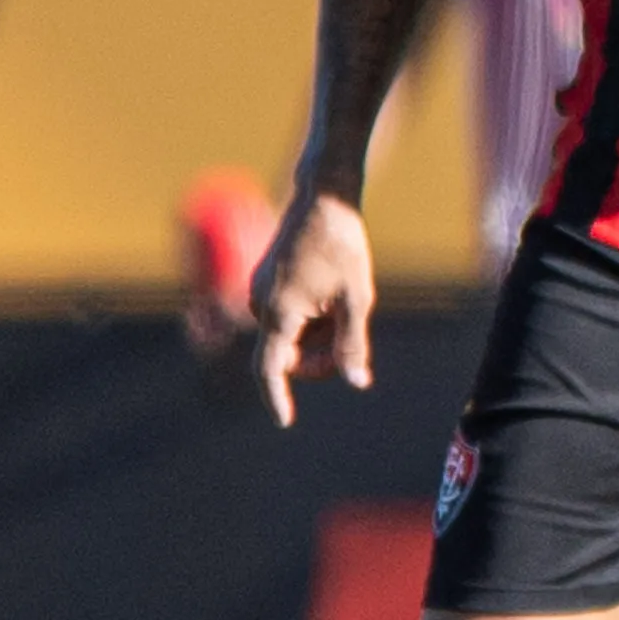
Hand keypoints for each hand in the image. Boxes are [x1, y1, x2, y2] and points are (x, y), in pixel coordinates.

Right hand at [249, 191, 376, 428]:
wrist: (324, 197)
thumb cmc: (342, 245)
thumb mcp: (356, 298)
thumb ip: (353, 343)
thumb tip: (357, 382)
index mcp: (279, 312)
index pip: (269, 370)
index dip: (277, 399)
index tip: (285, 422)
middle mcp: (262, 306)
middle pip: (290, 358)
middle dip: (321, 358)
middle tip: (353, 337)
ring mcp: (262, 294)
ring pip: (292, 339)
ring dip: (320, 336)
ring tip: (344, 303)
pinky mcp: (268, 284)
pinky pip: (289, 319)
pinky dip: (312, 320)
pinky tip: (332, 294)